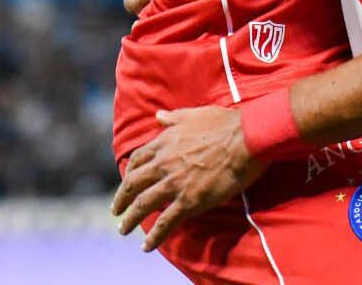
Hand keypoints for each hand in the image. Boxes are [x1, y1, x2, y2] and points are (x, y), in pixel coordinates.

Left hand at [112, 106, 266, 251]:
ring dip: (130, 220)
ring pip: (143, 205)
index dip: (129, 173)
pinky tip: (146, 246)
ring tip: (123, 229)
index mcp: (164, 143)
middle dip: (121, 199)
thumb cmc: (223, 124)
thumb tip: (158, 116)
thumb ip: (173, 118)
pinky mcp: (189, 202)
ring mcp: (174, 184)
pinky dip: (154, 237)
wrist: (245, 139)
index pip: (137, 160)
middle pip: (133, 185)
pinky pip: (165, 223)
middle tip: (116, 210)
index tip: (126, 182)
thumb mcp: (193, 115)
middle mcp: (163, 164)